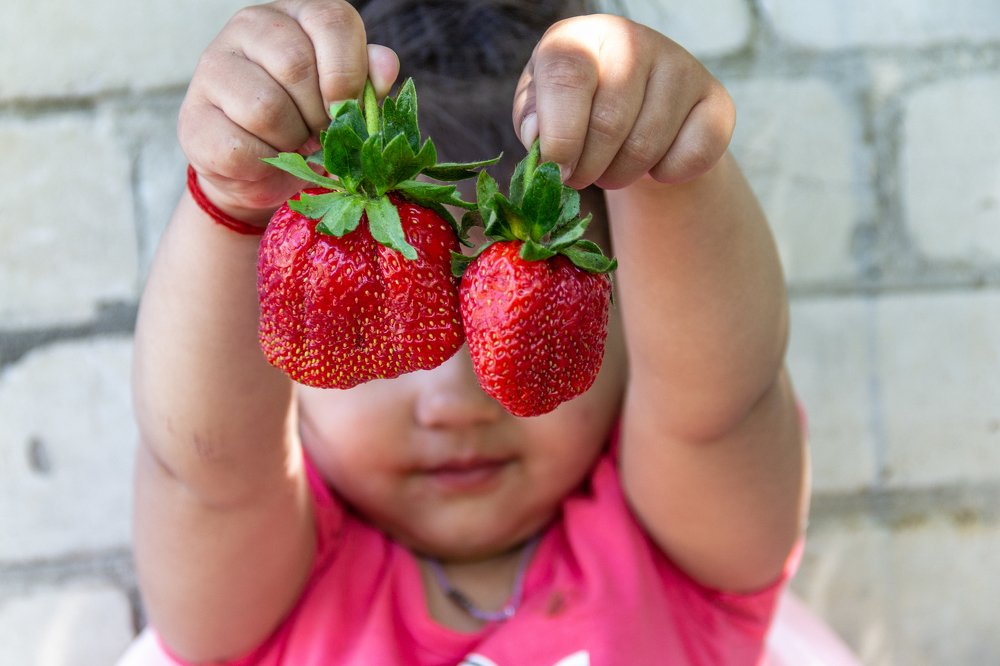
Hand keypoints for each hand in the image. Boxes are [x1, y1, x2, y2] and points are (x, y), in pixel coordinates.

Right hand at [179, 0, 399, 222]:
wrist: (261, 168)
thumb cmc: (312, 121)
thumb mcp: (347, 97)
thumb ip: (368, 79)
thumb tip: (385, 66)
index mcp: (296, 14)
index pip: (331, 19)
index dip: (348, 73)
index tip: (346, 108)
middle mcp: (249, 26)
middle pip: (296, 65)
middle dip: (319, 114)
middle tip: (319, 132)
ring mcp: (213, 67)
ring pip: (265, 108)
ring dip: (291, 141)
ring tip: (293, 143)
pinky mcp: (193, 119)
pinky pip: (241, 148)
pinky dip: (265, 164)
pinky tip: (266, 157)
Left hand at [512, 14, 734, 189]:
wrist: (637, 117)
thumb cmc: (576, 112)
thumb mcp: (541, 111)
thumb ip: (531, 120)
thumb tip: (540, 137)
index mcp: (581, 37)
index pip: (567, 75)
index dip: (560, 132)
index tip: (557, 169)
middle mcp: (634, 40)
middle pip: (608, 122)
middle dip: (587, 168)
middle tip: (579, 177)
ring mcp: (681, 66)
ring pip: (645, 147)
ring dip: (620, 176)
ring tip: (610, 168)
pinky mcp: (716, 100)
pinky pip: (690, 157)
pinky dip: (665, 176)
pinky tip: (654, 162)